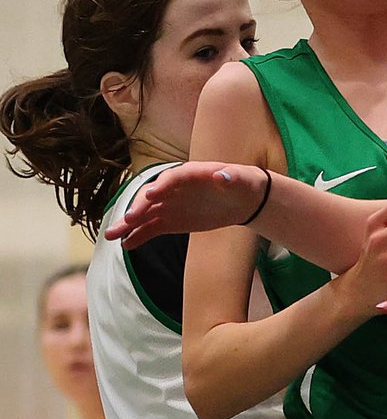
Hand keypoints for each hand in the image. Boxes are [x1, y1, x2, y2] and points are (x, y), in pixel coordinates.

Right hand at [104, 161, 265, 247]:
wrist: (242, 199)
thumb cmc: (243, 183)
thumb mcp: (242, 179)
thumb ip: (231, 176)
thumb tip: (222, 175)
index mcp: (192, 173)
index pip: (173, 177)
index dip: (162, 184)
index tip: (151, 194)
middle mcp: (175, 187)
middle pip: (152, 195)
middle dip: (139, 206)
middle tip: (127, 220)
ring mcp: (170, 204)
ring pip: (145, 213)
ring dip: (128, 223)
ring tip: (111, 236)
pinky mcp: (170, 220)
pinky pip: (151, 228)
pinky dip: (139, 235)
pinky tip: (126, 245)